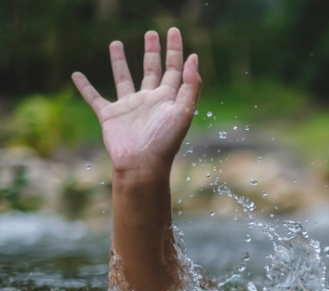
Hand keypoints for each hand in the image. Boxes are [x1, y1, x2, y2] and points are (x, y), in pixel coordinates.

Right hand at [71, 28, 200, 176]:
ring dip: (119, 61)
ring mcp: (129, 107)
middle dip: (152, 51)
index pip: (174, 69)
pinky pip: (94, 97)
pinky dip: (85, 87)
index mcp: (168, 98)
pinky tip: (76, 75)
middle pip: (152, 70)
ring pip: (124, 78)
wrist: (142, 165)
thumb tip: (194, 58)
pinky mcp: (110, 115)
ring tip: (116, 43)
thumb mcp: (183, 111)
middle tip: (151, 33)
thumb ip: (190, 86)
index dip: (175, 50)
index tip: (173, 31)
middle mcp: (149, 100)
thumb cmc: (165, 141)